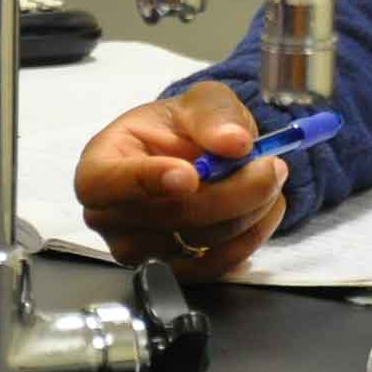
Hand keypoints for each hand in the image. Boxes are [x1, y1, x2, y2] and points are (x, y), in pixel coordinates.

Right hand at [74, 79, 287, 280]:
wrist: (193, 154)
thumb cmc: (182, 126)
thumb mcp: (200, 101)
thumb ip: (213, 115)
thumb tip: (234, 142)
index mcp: (100, 165)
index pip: (103, 183)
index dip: (145, 181)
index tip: (190, 175)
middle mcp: (108, 215)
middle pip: (166, 216)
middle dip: (231, 192)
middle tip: (271, 167)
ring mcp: (137, 249)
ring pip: (197, 242)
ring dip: (247, 212)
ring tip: (270, 180)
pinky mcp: (171, 270)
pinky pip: (213, 266)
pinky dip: (249, 238)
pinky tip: (267, 209)